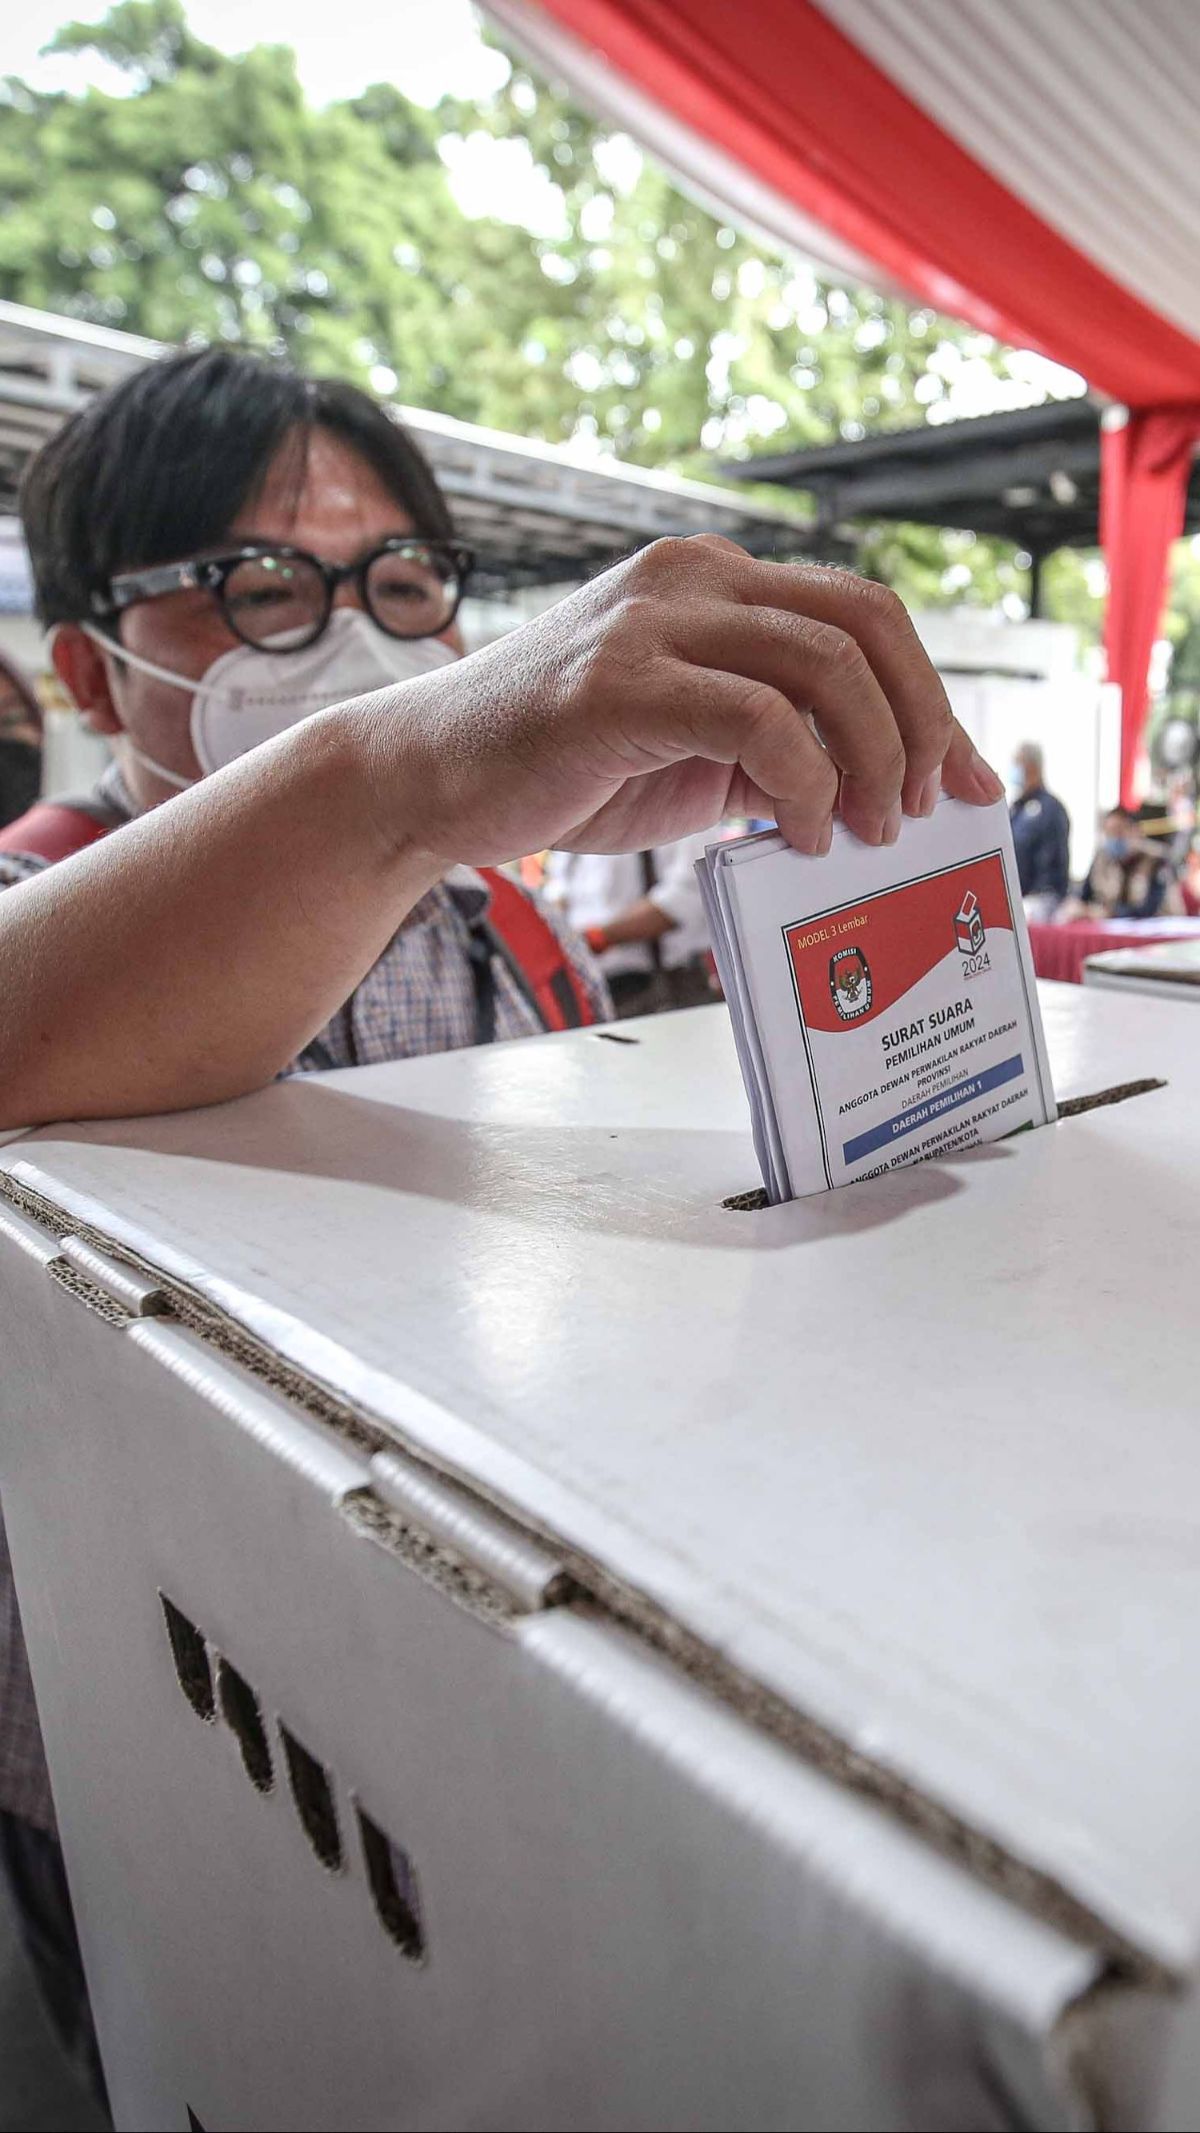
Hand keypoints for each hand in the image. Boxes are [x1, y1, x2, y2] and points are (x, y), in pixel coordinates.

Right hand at [360, 535, 1002, 866]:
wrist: (430, 778)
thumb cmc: (561, 766)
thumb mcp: (696, 748)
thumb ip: (784, 747)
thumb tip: (895, 786)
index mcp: (714, 581)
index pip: (863, 612)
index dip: (931, 695)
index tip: (960, 780)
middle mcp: (691, 577)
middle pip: (865, 623)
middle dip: (919, 723)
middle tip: (919, 809)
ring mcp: (651, 623)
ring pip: (823, 665)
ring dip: (872, 758)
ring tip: (864, 830)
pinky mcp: (617, 684)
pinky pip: (758, 720)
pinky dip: (804, 784)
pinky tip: (798, 832)